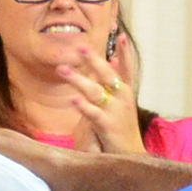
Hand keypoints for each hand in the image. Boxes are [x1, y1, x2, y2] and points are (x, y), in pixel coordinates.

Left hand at [45, 31, 149, 154]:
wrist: (129, 155)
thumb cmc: (122, 127)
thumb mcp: (123, 102)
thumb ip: (116, 81)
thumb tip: (113, 60)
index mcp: (125, 92)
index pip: (127, 68)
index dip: (124, 52)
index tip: (121, 35)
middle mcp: (122, 98)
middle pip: (106, 74)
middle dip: (93, 60)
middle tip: (79, 46)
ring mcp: (115, 111)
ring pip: (94, 91)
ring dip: (77, 79)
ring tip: (61, 69)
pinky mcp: (107, 125)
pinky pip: (93, 113)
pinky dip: (83, 105)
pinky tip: (73, 99)